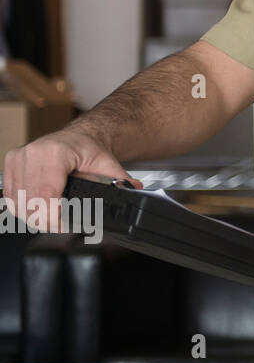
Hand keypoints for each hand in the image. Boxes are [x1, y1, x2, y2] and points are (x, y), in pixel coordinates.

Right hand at [3, 126, 136, 232]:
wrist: (76, 136)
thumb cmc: (88, 149)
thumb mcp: (107, 164)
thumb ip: (119, 181)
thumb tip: (133, 191)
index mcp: (55, 153)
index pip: (46, 194)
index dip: (53, 216)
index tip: (65, 225)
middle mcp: (33, 153)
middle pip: (30, 202)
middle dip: (46, 219)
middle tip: (62, 226)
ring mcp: (19, 158)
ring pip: (18, 201)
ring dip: (33, 215)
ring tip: (51, 218)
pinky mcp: (10, 164)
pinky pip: (11, 196)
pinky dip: (22, 207)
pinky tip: (37, 209)